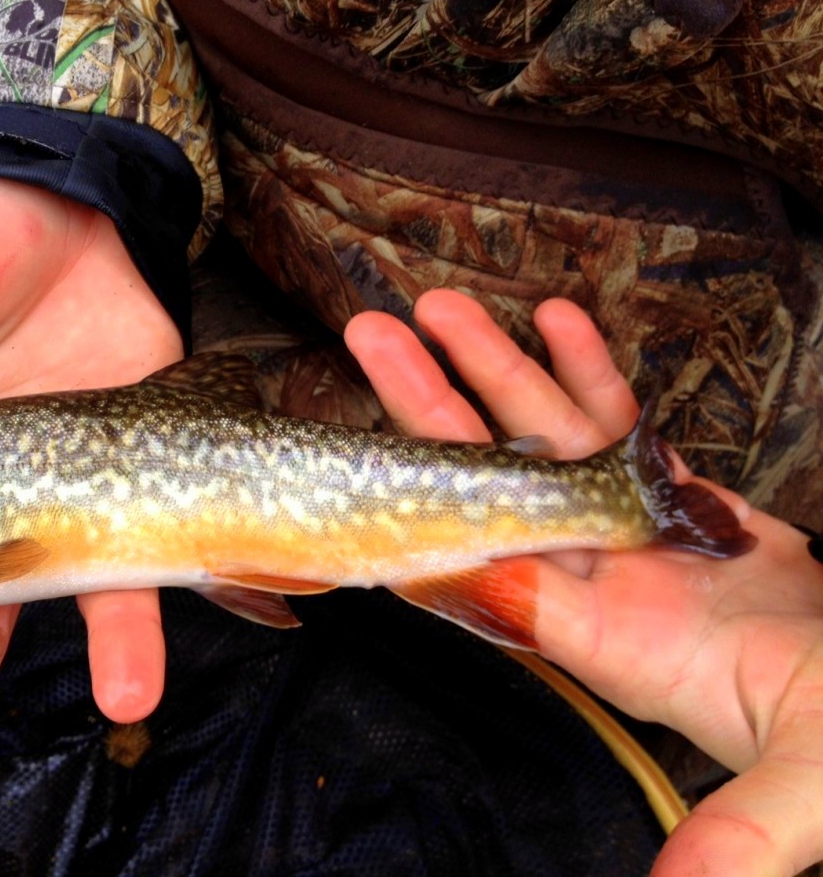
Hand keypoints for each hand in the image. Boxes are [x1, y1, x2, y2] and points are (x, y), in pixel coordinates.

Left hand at [345, 289, 822, 876]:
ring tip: (442, 309)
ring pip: (543, 435)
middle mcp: (589, 575)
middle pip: (486, 479)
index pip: (482, 568)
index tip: (355, 464)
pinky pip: (619, 422)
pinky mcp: (670, 495)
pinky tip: (558, 321)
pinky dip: (589, 370)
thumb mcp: (811, 783)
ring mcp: (624, 527)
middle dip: (430, 408)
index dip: (416, 516)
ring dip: (497, 369)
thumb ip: (744, 834)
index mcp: (598, 635)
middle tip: (372, 340)